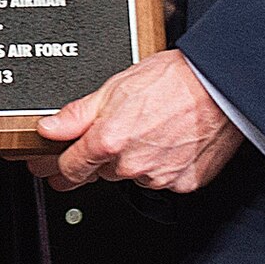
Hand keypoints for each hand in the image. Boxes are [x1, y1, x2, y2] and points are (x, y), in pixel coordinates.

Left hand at [26, 50, 243, 191]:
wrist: (217, 86)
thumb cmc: (172, 79)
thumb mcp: (113, 87)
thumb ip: (77, 114)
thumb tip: (49, 128)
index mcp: (108, 141)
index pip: (70, 168)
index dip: (55, 167)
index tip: (47, 167)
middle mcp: (130, 164)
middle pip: (100, 171)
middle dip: (99, 156)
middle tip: (112, 133)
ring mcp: (157, 177)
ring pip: (131, 174)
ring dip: (131, 158)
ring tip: (148, 127)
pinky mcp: (182, 183)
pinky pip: (161, 178)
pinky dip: (160, 164)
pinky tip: (167, 140)